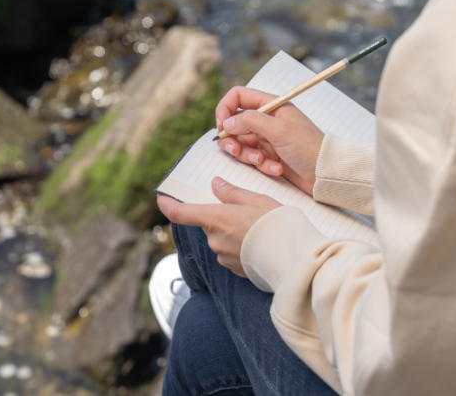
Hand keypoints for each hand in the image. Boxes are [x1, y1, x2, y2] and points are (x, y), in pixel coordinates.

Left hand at [157, 177, 280, 276]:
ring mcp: (223, 257)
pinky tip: (259, 242)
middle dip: (220, 216)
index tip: (161, 198)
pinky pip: (231, 253)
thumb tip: (215, 185)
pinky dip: (240, 245)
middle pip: (208, 224)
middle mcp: (214, 240)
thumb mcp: (256, 199)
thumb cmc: (276, 223)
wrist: (293, 257)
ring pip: (220, 238)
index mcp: (216, 219)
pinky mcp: (235, 269)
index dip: (167, 205)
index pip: (180, 213)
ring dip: (231, 231)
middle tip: (243, 209)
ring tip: (257, 227)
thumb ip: (232, 192)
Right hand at [216, 87, 324, 195]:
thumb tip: (227, 123)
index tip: (222, 126)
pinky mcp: (268, 156)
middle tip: (236, 150)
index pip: (238, 97)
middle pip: (234, 123)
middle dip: (232, 139)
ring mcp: (267, 138)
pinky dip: (261, 165)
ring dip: (247, 154)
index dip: (225, 109)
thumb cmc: (309, 147)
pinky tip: (276, 168)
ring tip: (262, 160)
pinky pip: (252, 158)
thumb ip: (250, 121)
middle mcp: (267, 120)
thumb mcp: (279, 130)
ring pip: (241, 143)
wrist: (325, 173)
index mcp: (271, 105)